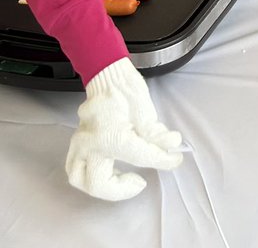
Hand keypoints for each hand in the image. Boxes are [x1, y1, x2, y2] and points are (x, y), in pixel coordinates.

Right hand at [66, 57, 182, 201]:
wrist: (108, 76)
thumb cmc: (127, 91)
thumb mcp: (147, 113)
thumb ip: (157, 136)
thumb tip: (172, 148)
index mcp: (111, 133)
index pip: (140, 156)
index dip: (161, 160)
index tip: (174, 161)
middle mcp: (90, 143)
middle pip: (99, 184)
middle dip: (121, 189)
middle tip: (139, 181)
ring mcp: (79, 145)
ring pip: (81, 180)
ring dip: (101, 187)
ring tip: (120, 180)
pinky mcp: (76, 145)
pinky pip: (74, 169)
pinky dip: (87, 177)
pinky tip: (105, 172)